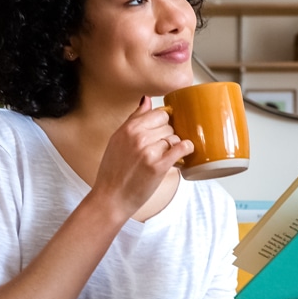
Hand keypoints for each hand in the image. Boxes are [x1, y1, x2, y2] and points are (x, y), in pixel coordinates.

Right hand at [93, 97, 193, 218]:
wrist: (111, 198)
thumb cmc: (113, 172)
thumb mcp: (117, 140)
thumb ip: (133, 119)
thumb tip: (146, 100)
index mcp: (128, 129)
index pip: (158, 113)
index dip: (163, 123)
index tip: (161, 132)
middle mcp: (138, 137)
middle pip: (168, 125)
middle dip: (168, 136)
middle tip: (162, 149)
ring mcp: (148, 151)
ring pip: (174, 137)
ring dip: (174, 146)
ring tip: (166, 156)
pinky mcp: (158, 166)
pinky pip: (181, 148)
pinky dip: (186, 149)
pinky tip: (184, 152)